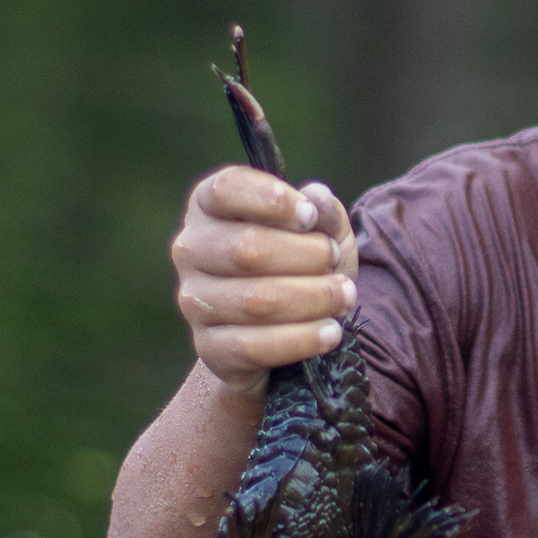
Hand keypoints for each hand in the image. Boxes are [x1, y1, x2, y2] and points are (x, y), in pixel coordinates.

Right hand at [171, 168, 356, 394]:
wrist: (282, 333)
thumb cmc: (300, 267)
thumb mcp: (321, 233)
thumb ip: (323, 212)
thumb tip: (318, 196)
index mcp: (209, 208)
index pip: (225, 190)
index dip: (271, 200)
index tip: (310, 216)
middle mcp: (192, 251)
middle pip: (247, 248)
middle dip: (306, 255)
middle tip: (335, 260)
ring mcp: (195, 301)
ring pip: (255, 300)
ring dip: (313, 297)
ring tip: (346, 296)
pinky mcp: (210, 347)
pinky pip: (254, 346)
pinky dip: (301, 339)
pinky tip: (331, 333)